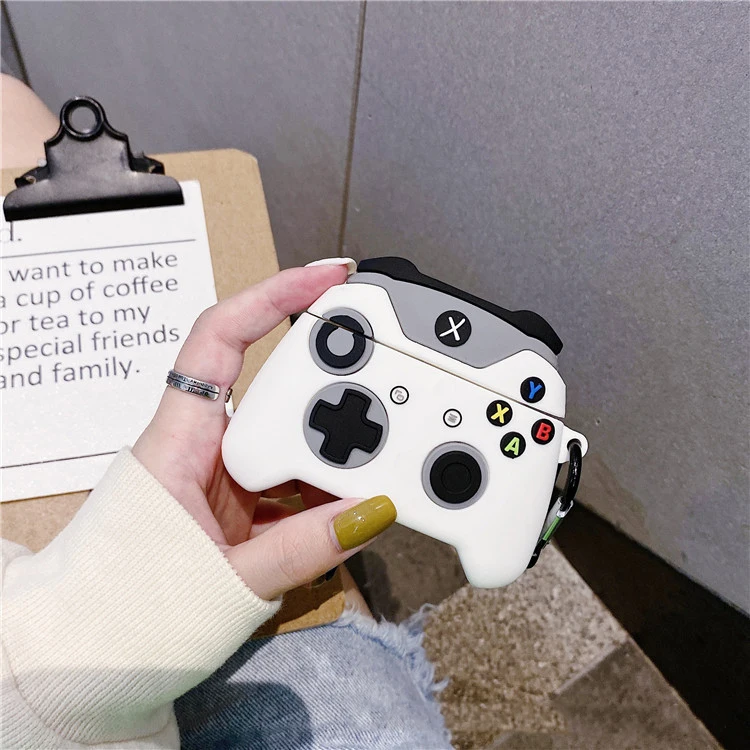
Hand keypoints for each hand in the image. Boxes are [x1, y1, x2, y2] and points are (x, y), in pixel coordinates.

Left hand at [133, 264, 395, 599]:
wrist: (80, 661)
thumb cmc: (121, 616)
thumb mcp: (225, 586)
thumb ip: (301, 550)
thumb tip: (370, 511)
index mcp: (180, 444)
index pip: (220, 338)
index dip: (274, 295)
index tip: (330, 277)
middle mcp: (199, 448)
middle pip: (274, 391)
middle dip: (332, 394)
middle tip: (384, 399)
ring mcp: (216, 479)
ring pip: (286, 441)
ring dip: (330, 456)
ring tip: (374, 471)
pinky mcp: (229, 508)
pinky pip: (286, 483)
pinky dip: (319, 495)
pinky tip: (346, 510)